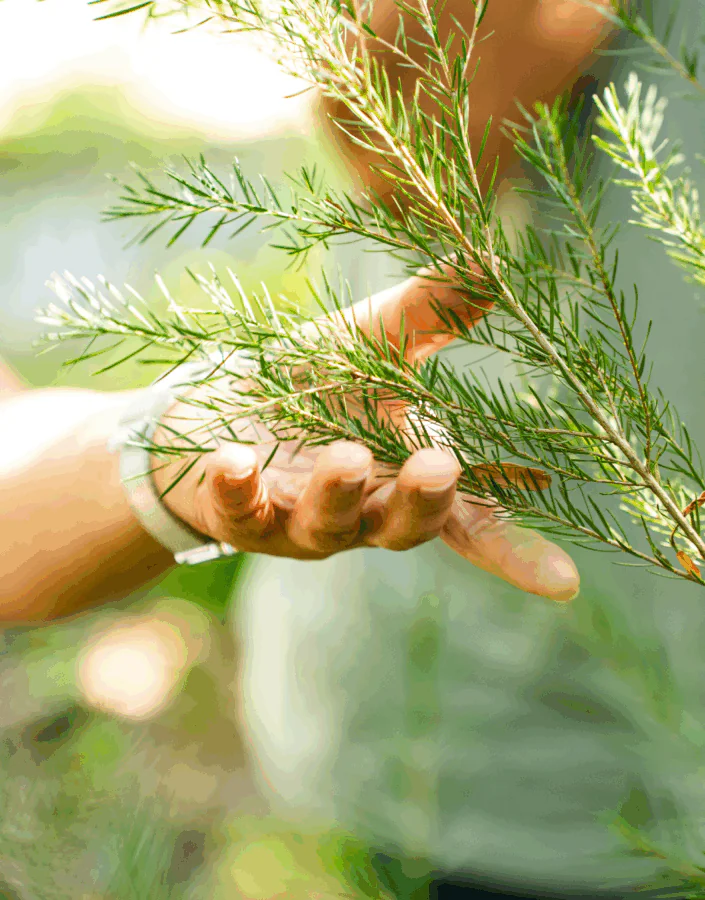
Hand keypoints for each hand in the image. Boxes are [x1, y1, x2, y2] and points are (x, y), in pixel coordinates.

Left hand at [152, 269, 578, 601]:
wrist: (208, 408)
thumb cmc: (303, 385)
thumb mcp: (367, 344)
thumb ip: (425, 314)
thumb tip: (492, 266)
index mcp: (401, 478)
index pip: (469, 520)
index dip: (515, 551)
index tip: (564, 582)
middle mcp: (358, 513)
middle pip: (402, 526)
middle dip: (422, 501)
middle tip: (442, 468)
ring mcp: (295, 520)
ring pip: (326, 526)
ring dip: (338, 494)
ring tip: (345, 457)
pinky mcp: (235, 512)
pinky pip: (237, 510)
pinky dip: (238, 487)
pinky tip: (235, 459)